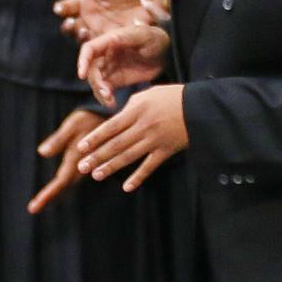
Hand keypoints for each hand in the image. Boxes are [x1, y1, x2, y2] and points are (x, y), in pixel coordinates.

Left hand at [27, 108, 104, 214]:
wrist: (113, 113)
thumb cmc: (90, 116)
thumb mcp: (73, 125)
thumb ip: (58, 140)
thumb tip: (42, 152)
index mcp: (76, 159)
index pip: (60, 182)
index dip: (47, 195)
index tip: (34, 207)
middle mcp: (83, 166)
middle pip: (64, 185)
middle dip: (50, 196)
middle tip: (33, 208)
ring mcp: (88, 165)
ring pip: (71, 182)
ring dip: (57, 191)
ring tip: (43, 200)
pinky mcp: (91, 161)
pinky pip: (77, 175)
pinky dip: (66, 182)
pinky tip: (60, 185)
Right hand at [54, 0, 169, 44]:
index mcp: (89, 0)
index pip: (71, 5)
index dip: (63, 7)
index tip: (59, 8)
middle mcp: (91, 17)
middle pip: (73, 24)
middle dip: (69, 25)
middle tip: (70, 23)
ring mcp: (100, 29)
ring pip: (84, 37)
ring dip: (81, 36)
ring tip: (84, 32)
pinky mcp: (113, 40)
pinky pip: (101, 45)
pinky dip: (97, 46)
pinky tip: (98, 43)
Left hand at [70, 86, 188, 194]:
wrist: (201, 107)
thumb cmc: (172, 97)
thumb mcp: (148, 94)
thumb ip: (130, 106)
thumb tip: (115, 119)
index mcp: (137, 110)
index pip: (110, 127)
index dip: (94, 138)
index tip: (80, 148)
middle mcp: (143, 126)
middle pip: (116, 144)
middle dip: (97, 157)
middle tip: (81, 167)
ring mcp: (155, 140)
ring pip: (129, 157)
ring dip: (111, 167)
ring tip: (96, 176)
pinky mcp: (166, 151)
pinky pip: (150, 166)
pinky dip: (138, 177)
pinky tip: (127, 187)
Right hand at [78, 24, 171, 106]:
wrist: (167, 54)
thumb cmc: (155, 39)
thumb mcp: (143, 36)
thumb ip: (127, 38)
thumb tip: (111, 39)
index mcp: (109, 41)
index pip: (89, 49)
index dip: (82, 61)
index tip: (82, 74)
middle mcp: (105, 55)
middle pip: (91, 69)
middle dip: (95, 82)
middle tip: (106, 93)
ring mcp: (110, 69)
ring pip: (96, 82)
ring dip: (100, 92)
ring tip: (110, 102)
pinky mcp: (116, 81)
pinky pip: (105, 90)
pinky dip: (105, 98)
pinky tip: (112, 104)